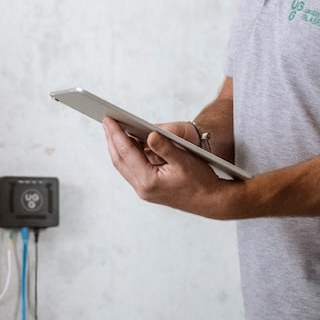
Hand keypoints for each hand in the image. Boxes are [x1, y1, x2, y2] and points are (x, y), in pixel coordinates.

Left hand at [102, 118, 231, 218]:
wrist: (212, 201)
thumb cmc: (201, 181)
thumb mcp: (184, 160)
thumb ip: (165, 147)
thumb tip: (150, 135)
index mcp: (149, 181)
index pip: (126, 153)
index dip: (116, 134)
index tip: (108, 119)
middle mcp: (143, 188)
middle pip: (120, 160)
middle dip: (112, 139)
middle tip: (107, 120)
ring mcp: (145, 190)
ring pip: (123, 165)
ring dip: (117, 147)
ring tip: (113, 128)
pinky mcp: (148, 189)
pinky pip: (131, 169)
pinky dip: (127, 154)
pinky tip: (128, 142)